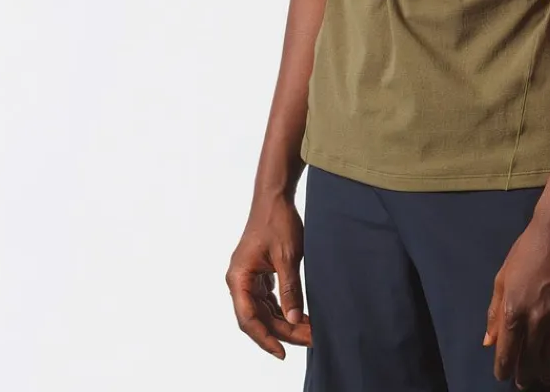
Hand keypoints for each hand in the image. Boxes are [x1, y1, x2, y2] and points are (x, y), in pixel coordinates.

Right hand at [225, 194, 312, 358]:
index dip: (265, 339)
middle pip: (259, 317)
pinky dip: (283, 309)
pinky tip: (300, 317)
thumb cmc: (277, 221)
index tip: (282, 352)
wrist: (275, 197)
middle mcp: (240, 281)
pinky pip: (269, 299)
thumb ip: (290, 289)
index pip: (249, 319)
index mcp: (239, 278)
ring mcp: (249, 278)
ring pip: (265, 310)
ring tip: (309, 332)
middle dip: (284, 331)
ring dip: (285, 322)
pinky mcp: (259, 274)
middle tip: (310, 339)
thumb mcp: (287, 256)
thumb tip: (295, 319)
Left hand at [484, 208, 549, 387]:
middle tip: (523, 379)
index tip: (504, 374)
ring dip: (545, 372)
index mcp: (513, 311)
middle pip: (530, 364)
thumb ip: (495, 312)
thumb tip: (489, 342)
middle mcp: (536, 320)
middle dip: (524, 376)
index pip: (507, 355)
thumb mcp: (503, 276)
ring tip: (543, 374)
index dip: (503, 370)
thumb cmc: (529, 248)